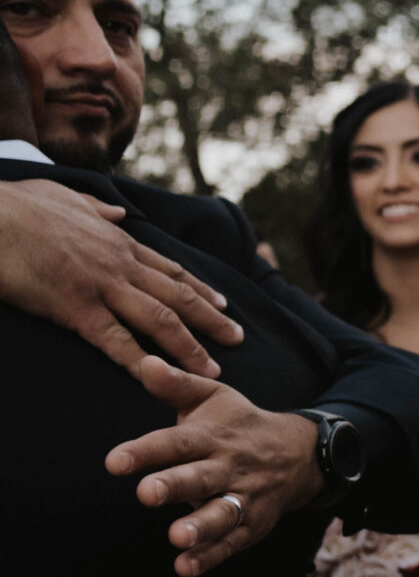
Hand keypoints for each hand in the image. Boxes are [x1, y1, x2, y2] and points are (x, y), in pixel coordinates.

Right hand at [0, 178, 241, 378]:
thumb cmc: (17, 207)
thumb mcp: (64, 198)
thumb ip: (95, 208)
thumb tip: (117, 213)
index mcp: (117, 241)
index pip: (170, 269)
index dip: (200, 289)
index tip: (223, 304)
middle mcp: (120, 264)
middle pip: (178, 296)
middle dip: (212, 319)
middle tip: (238, 339)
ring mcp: (102, 286)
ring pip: (160, 320)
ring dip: (190, 347)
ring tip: (212, 370)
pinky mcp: (76, 308)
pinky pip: (116, 340)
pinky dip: (141, 362)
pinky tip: (159, 378)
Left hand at [105, 357, 324, 576]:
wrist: (302, 452)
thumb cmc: (241, 423)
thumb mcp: (214, 398)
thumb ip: (176, 385)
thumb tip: (145, 362)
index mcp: (213, 436)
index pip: (177, 442)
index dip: (146, 451)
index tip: (115, 462)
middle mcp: (229, 467)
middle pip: (201, 477)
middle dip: (175, 486)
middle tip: (147, 494)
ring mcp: (244, 497)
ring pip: (222, 513)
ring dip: (201, 526)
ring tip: (177, 536)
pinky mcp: (253, 524)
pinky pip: (233, 543)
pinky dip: (211, 556)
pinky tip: (185, 567)